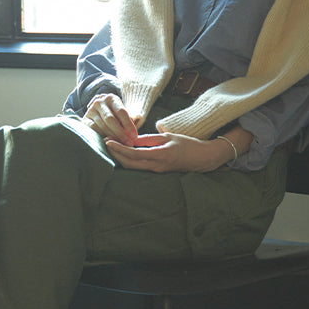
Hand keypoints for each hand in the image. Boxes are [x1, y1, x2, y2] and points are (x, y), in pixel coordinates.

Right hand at [83, 93, 138, 143]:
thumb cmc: (115, 115)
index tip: (135, 136)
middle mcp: (99, 102)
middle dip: (121, 133)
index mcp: (111, 98)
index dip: (129, 125)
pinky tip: (110, 142)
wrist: (99, 112)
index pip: (121, 112)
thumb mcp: (123, 115)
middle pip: (111, 119)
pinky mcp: (84, 120)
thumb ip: (129, 122)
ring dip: (113, 137)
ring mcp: (90, 110)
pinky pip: (94, 130)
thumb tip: (135, 136)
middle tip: (129, 143)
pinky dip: (103, 137)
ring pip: (102, 126)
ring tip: (122, 145)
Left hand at [104, 130, 230, 172]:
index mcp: (160, 155)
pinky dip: (130, 161)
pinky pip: (140, 167)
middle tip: (105, 143)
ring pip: (134, 167)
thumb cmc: (188, 144)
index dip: (119, 149)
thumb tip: (131, 140)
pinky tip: (124, 153)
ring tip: (112, 147)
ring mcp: (157, 171)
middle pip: (130, 164)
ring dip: (121, 158)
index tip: (108, 141)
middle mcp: (157, 166)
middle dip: (116, 155)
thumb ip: (149, 139)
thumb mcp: (168, 137)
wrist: (203, 158)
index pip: (134, 154)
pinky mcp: (159, 172)